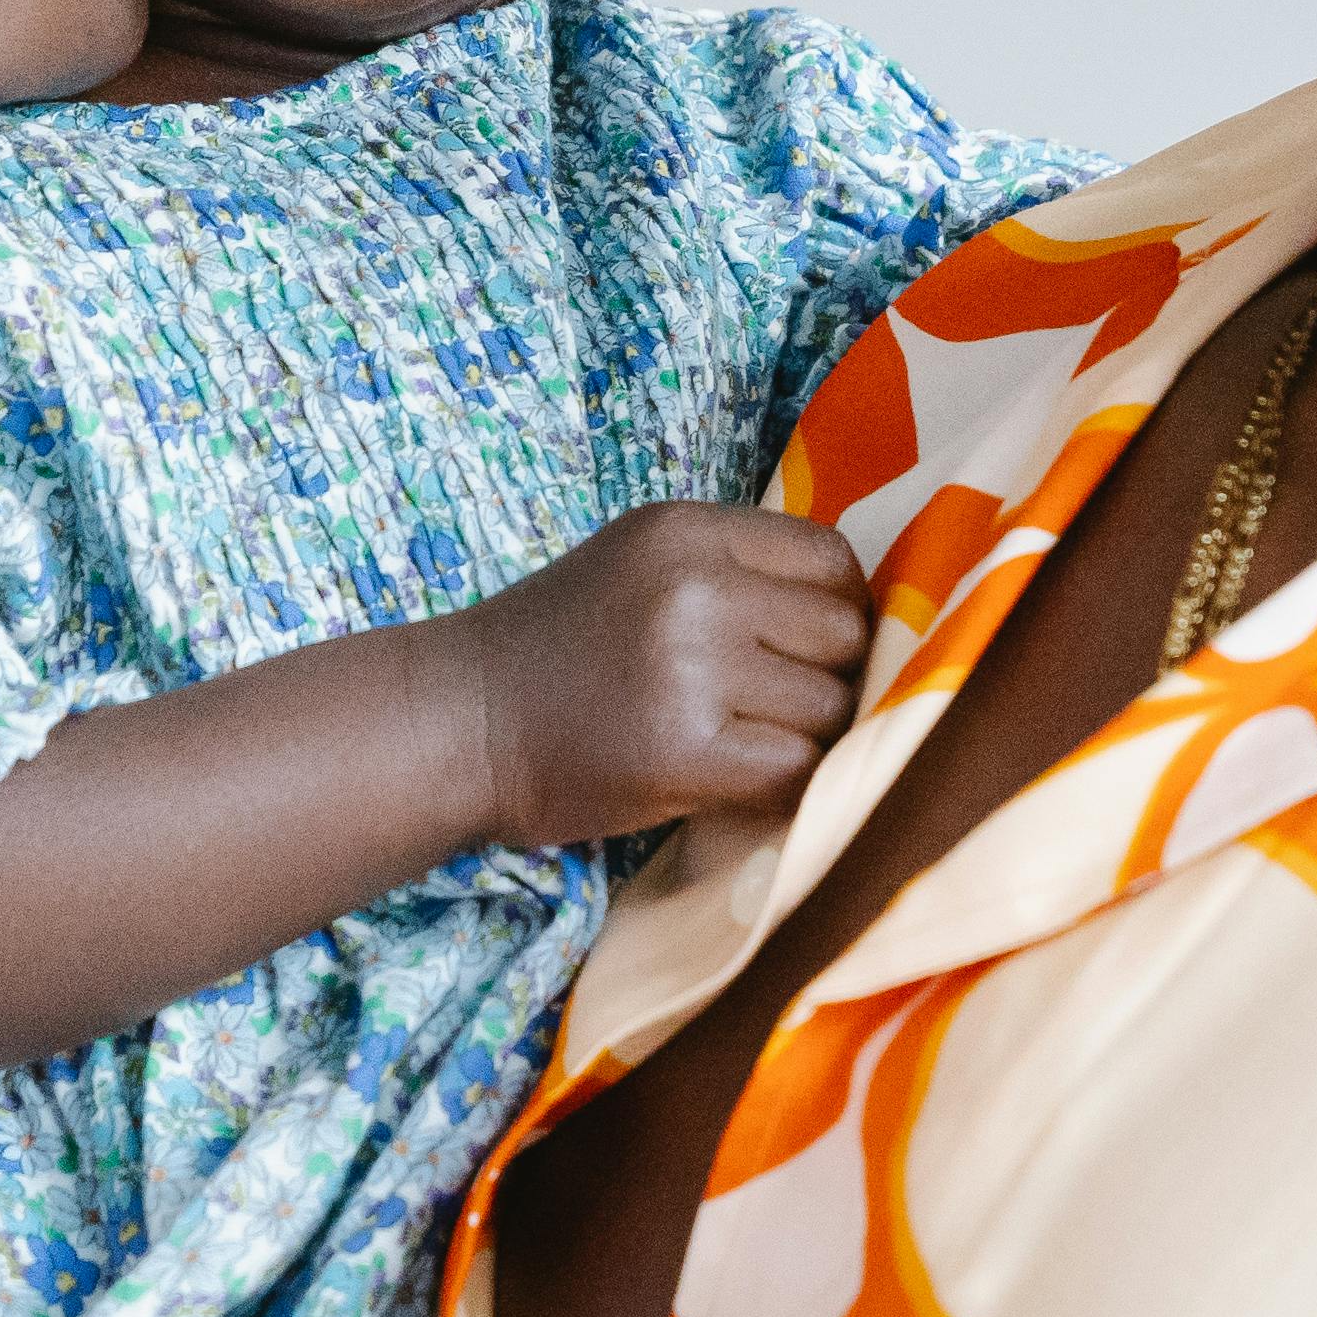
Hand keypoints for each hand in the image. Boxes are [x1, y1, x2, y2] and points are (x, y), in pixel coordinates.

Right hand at [443, 503, 875, 849]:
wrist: (457, 723)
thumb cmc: (555, 651)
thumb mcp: (640, 568)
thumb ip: (735, 574)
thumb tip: (859, 620)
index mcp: (686, 529)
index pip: (831, 557)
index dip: (841, 609)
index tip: (812, 649)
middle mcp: (695, 585)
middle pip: (843, 633)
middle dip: (829, 678)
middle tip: (777, 709)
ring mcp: (690, 667)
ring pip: (830, 708)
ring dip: (805, 740)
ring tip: (746, 747)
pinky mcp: (684, 751)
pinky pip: (794, 769)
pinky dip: (782, 787)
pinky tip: (738, 785)